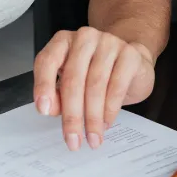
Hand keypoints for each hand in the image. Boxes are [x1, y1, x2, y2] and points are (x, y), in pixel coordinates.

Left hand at [32, 28, 155, 149]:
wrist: (132, 62)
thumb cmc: (96, 73)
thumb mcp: (72, 84)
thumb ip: (57, 95)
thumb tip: (50, 109)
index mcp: (63, 41)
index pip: (47, 61)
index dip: (43, 86)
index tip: (43, 110)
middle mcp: (85, 38)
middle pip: (73, 78)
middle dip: (72, 115)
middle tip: (73, 139)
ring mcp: (109, 43)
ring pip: (95, 85)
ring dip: (93, 117)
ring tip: (92, 137)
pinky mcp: (130, 54)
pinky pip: (117, 85)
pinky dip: (110, 109)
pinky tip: (106, 123)